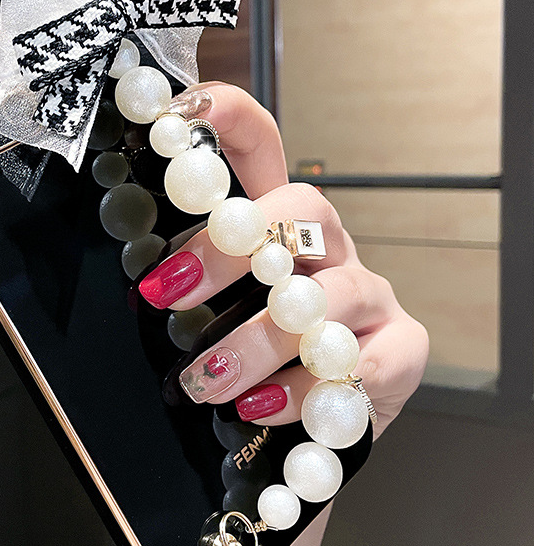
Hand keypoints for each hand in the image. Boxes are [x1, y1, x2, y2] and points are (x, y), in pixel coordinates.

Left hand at [139, 82, 428, 436]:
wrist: (308, 430)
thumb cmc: (249, 360)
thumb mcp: (213, 314)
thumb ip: (191, 286)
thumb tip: (142, 281)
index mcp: (277, 226)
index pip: (262, 147)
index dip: (227, 117)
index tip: (176, 115)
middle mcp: (328, 248)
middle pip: (303, 205)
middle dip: (229, 249)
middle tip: (168, 293)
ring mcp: (373, 294)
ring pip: (328, 295)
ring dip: (256, 341)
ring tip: (203, 380)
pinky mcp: (403, 349)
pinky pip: (363, 363)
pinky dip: (303, 390)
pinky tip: (261, 407)